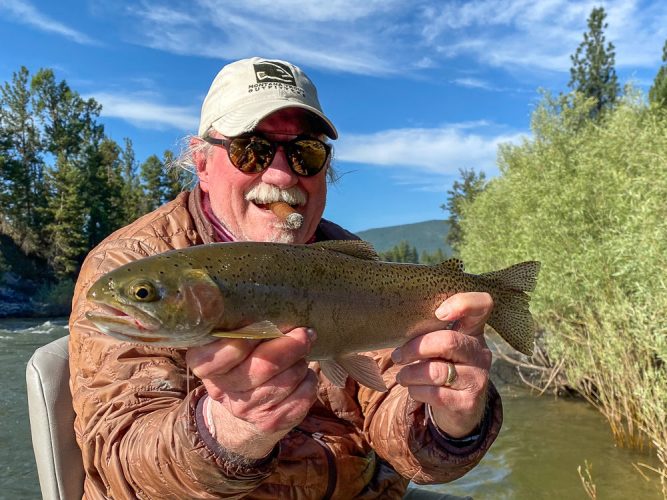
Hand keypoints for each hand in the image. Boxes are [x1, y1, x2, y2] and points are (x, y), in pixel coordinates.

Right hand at [185, 327, 317, 458]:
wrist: (244, 405)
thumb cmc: (241, 361)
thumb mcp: (230, 342)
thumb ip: (243, 328)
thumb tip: (277, 316)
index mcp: (205, 365)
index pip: (226, 351)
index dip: (251, 336)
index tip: (270, 322)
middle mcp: (223, 390)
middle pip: (266, 365)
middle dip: (292, 345)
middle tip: (303, 332)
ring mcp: (246, 411)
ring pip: (289, 378)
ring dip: (301, 362)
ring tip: (299, 356)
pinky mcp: (271, 422)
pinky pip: (303, 394)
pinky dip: (309, 380)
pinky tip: (303, 375)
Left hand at [392, 292, 492, 437]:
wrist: (458, 409)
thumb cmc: (442, 366)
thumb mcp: (440, 346)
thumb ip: (428, 331)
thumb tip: (395, 326)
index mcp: (473, 331)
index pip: (482, 305)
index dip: (463, 304)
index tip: (439, 313)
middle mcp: (480, 352)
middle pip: (448, 341)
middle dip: (415, 348)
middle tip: (398, 356)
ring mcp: (478, 378)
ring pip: (437, 371)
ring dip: (411, 373)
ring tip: (402, 376)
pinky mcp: (468, 402)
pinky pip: (435, 393)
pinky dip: (416, 390)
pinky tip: (413, 388)